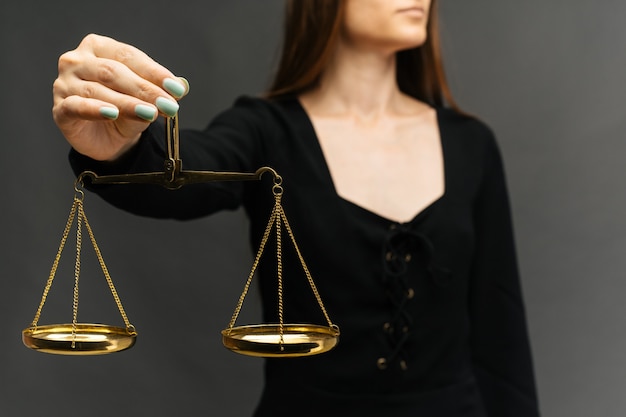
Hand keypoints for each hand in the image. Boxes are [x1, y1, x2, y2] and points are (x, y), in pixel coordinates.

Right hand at [52, 33, 188, 160]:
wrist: (107, 139)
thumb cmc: (125, 110)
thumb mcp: (146, 99)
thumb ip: (161, 91)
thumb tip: (182, 85)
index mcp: (98, 48)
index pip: (128, 56)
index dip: (154, 72)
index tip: (176, 88)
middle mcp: (77, 61)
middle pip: (113, 72)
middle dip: (145, 89)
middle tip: (168, 104)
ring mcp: (64, 84)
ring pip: (98, 90)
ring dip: (128, 102)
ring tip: (150, 112)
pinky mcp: (60, 109)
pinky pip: (77, 107)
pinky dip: (96, 110)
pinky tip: (113, 113)